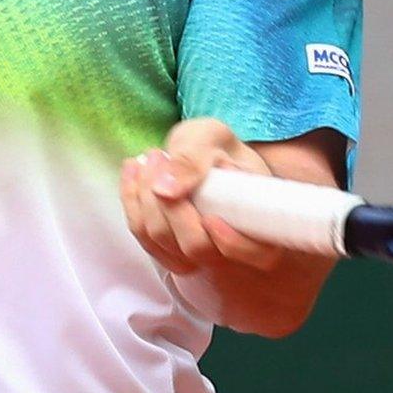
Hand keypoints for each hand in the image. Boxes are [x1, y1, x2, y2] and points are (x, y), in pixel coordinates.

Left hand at [119, 117, 337, 335]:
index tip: (211, 217)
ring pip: (162, 241)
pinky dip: (131, 200)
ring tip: (149, 158)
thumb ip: (193, 159)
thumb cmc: (216, 146)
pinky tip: (133, 169)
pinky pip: (142, 235)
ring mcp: (195, 255)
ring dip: (145, 197)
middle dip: (171, 205)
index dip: (232, 243)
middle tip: (161, 156)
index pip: (256, 254)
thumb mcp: (211, 137)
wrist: (203, 151)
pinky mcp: (166, 249)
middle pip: (196, 247)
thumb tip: (165, 190)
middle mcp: (230, 250)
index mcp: (261, 226)